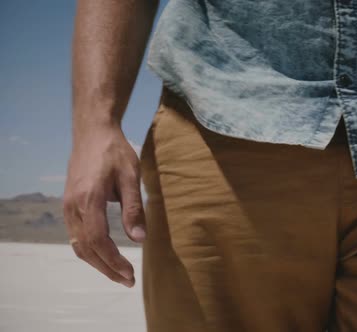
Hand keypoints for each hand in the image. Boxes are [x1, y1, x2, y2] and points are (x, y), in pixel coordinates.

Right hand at [63, 123, 145, 287]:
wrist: (93, 132)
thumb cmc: (115, 151)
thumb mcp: (131, 176)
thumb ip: (133, 208)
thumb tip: (139, 239)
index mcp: (89, 200)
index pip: (99, 241)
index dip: (114, 261)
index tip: (130, 274)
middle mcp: (73, 206)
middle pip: (86, 249)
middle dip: (107, 268)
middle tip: (127, 281)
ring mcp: (68, 205)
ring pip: (78, 245)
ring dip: (97, 262)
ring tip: (118, 273)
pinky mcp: (69, 204)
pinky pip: (75, 235)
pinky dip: (89, 250)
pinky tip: (105, 255)